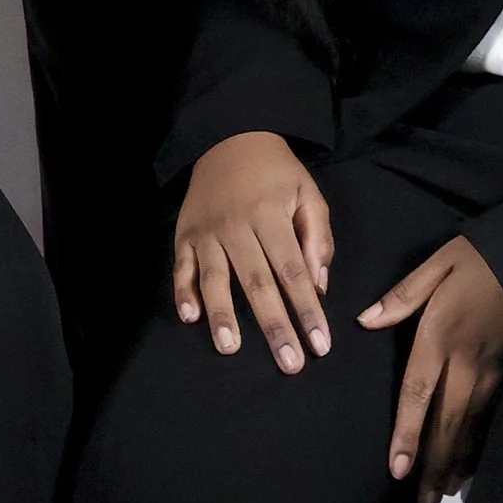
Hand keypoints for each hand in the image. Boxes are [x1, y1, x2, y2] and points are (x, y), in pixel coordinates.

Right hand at [173, 133, 334, 374]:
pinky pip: (181, 266)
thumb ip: (317, 237)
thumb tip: (319, 285)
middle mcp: (238, 227)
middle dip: (275, 326)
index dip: (308, 310)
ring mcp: (207, 232)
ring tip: (230, 348)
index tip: (321, 344)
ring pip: (215, 278)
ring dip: (223, 315)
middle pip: (258, 283)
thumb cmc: (276, 174)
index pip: (293, 272)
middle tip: (288, 364)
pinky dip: (183, 292)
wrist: (229, 139)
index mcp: (272, 217)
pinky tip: (189, 317)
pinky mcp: (184, 234)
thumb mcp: (308, 193)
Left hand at [358, 236, 502, 502]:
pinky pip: (491, 417)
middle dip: (435, 465)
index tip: (399, 469)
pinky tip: (471, 466)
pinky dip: (480, 445)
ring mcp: (491, 372)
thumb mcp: (436, 265)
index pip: (419, 395)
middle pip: (447, 424)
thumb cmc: (480, 260)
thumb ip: (401, 297)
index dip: (409, 434)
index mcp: (440, 337)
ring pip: (471, 427)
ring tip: (444, 494)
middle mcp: (466, 363)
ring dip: (457, 463)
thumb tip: (365, 320)